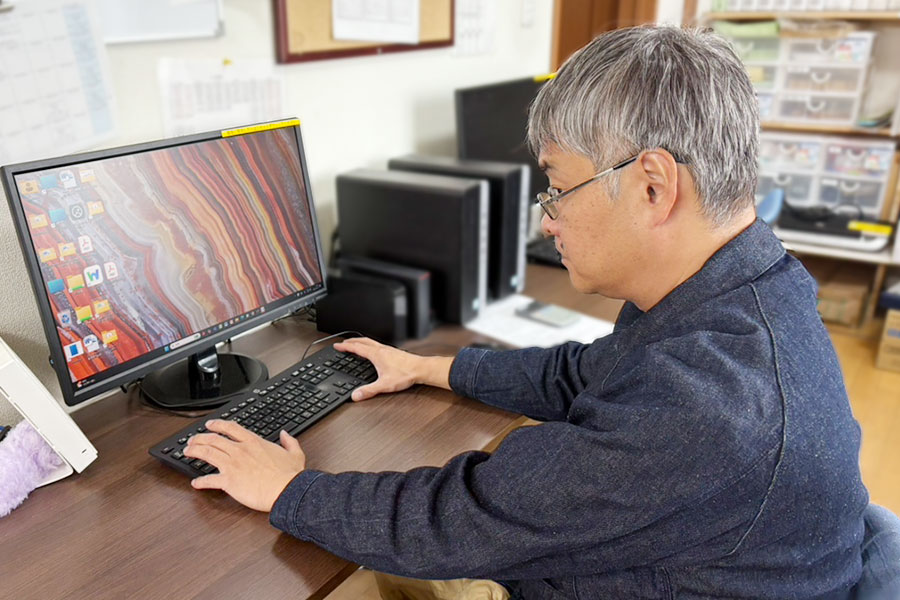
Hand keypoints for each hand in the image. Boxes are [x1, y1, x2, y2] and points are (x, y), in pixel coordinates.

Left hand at [184, 419, 305, 511]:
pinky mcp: (229, 482)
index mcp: (254, 442)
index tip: (210, 425)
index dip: (217, 425)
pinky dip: (200, 482)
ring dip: (194, 451)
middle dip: (200, 438)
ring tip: (187, 452)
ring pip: (207, 453)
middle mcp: (240, 451)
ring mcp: (232, 465)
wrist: (286, 490)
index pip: (231, 428)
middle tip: (192, 440)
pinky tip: (195, 483)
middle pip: (213, 439)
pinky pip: (209, 480)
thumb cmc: (289, 475)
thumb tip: (285, 434)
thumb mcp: (295, 454)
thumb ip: (289, 441)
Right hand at [333, 337, 452, 400]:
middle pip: (363, 341)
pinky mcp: (394, 352)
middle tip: (344, 342)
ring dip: (361, 341)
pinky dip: (371, 345)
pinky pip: (378, 345)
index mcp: (376, 354)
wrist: (421, 369)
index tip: (337, 346)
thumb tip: (356, 395)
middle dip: (351, 341)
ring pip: (371, 342)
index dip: (345, 347)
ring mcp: (388, 349)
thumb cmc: (406, 374)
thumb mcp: (384, 385)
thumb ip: (369, 391)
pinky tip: (374, 351)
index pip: (357, 348)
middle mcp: (382, 349)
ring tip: (356, 344)